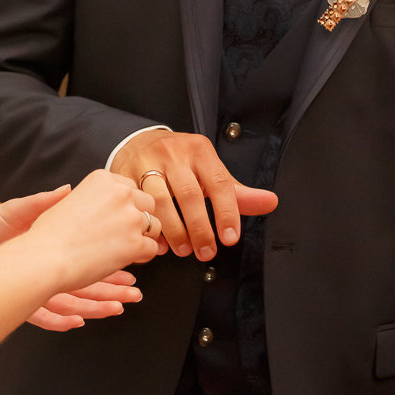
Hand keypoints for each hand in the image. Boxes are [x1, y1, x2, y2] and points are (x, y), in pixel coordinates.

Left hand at [0, 187, 143, 330]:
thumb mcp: (14, 212)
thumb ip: (42, 204)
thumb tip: (67, 189)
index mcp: (44, 250)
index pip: (83, 259)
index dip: (108, 263)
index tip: (130, 264)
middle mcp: (40, 273)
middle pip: (82, 285)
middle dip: (109, 290)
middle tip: (134, 295)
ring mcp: (28, 290)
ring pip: (68, 301)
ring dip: (94, 305)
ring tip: (118, 308)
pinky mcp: (13, 301)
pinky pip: (41, 315)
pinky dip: (59, 319)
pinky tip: (78, 321)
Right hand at [24, 170, 161, 290]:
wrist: (45, 258)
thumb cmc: (49, 234)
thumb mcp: (66, 201)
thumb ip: (91, 196)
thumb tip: (98, 200)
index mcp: (104, 179)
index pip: (130, 187)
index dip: (125, 205)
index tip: (117, 217)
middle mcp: (121, 193)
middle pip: (147, 203)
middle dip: (139, 218)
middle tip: (124, 234)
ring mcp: (130, 218)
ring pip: (155, 225)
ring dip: (143, 237)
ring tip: (125, 247)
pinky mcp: (136, 243)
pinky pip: (153, 249)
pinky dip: (142, 256)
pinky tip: (126, 259)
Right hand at [109, 130, 277, 260]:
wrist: (139, 142)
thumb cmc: (180, 163)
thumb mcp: (209, 170)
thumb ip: (236, 192)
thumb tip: (270, 202)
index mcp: (199, 151)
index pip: (218, 183)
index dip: (226, 213)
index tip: (229, 239)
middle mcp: (173, 153)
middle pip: (189, 195)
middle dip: (199, 228)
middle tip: (206, 251)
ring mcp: (146, 163)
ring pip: (161, 202)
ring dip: (174, 231)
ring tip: (183, 249)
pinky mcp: (124, 175)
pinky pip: (137, 206)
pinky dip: (150, 229)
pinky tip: (159, 244)